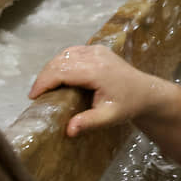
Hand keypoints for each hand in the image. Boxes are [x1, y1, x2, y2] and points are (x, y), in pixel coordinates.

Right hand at [28, 45, 163, 136]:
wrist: (147, 92)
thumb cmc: (129, 105)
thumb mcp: (110, 117)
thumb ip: (89, 122)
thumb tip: (69, 130)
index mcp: (97, 71)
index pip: (61, 71)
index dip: (43, 82)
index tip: (33, 97)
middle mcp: (96, 56)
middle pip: (59, 61)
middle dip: (44, 77)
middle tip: (37, 95)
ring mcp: (97, 50)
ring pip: (64, 54)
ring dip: (52, 69)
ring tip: (46, 87)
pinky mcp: (98, 49)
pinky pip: (72, 52)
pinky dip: (62, 62)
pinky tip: (59, 76)